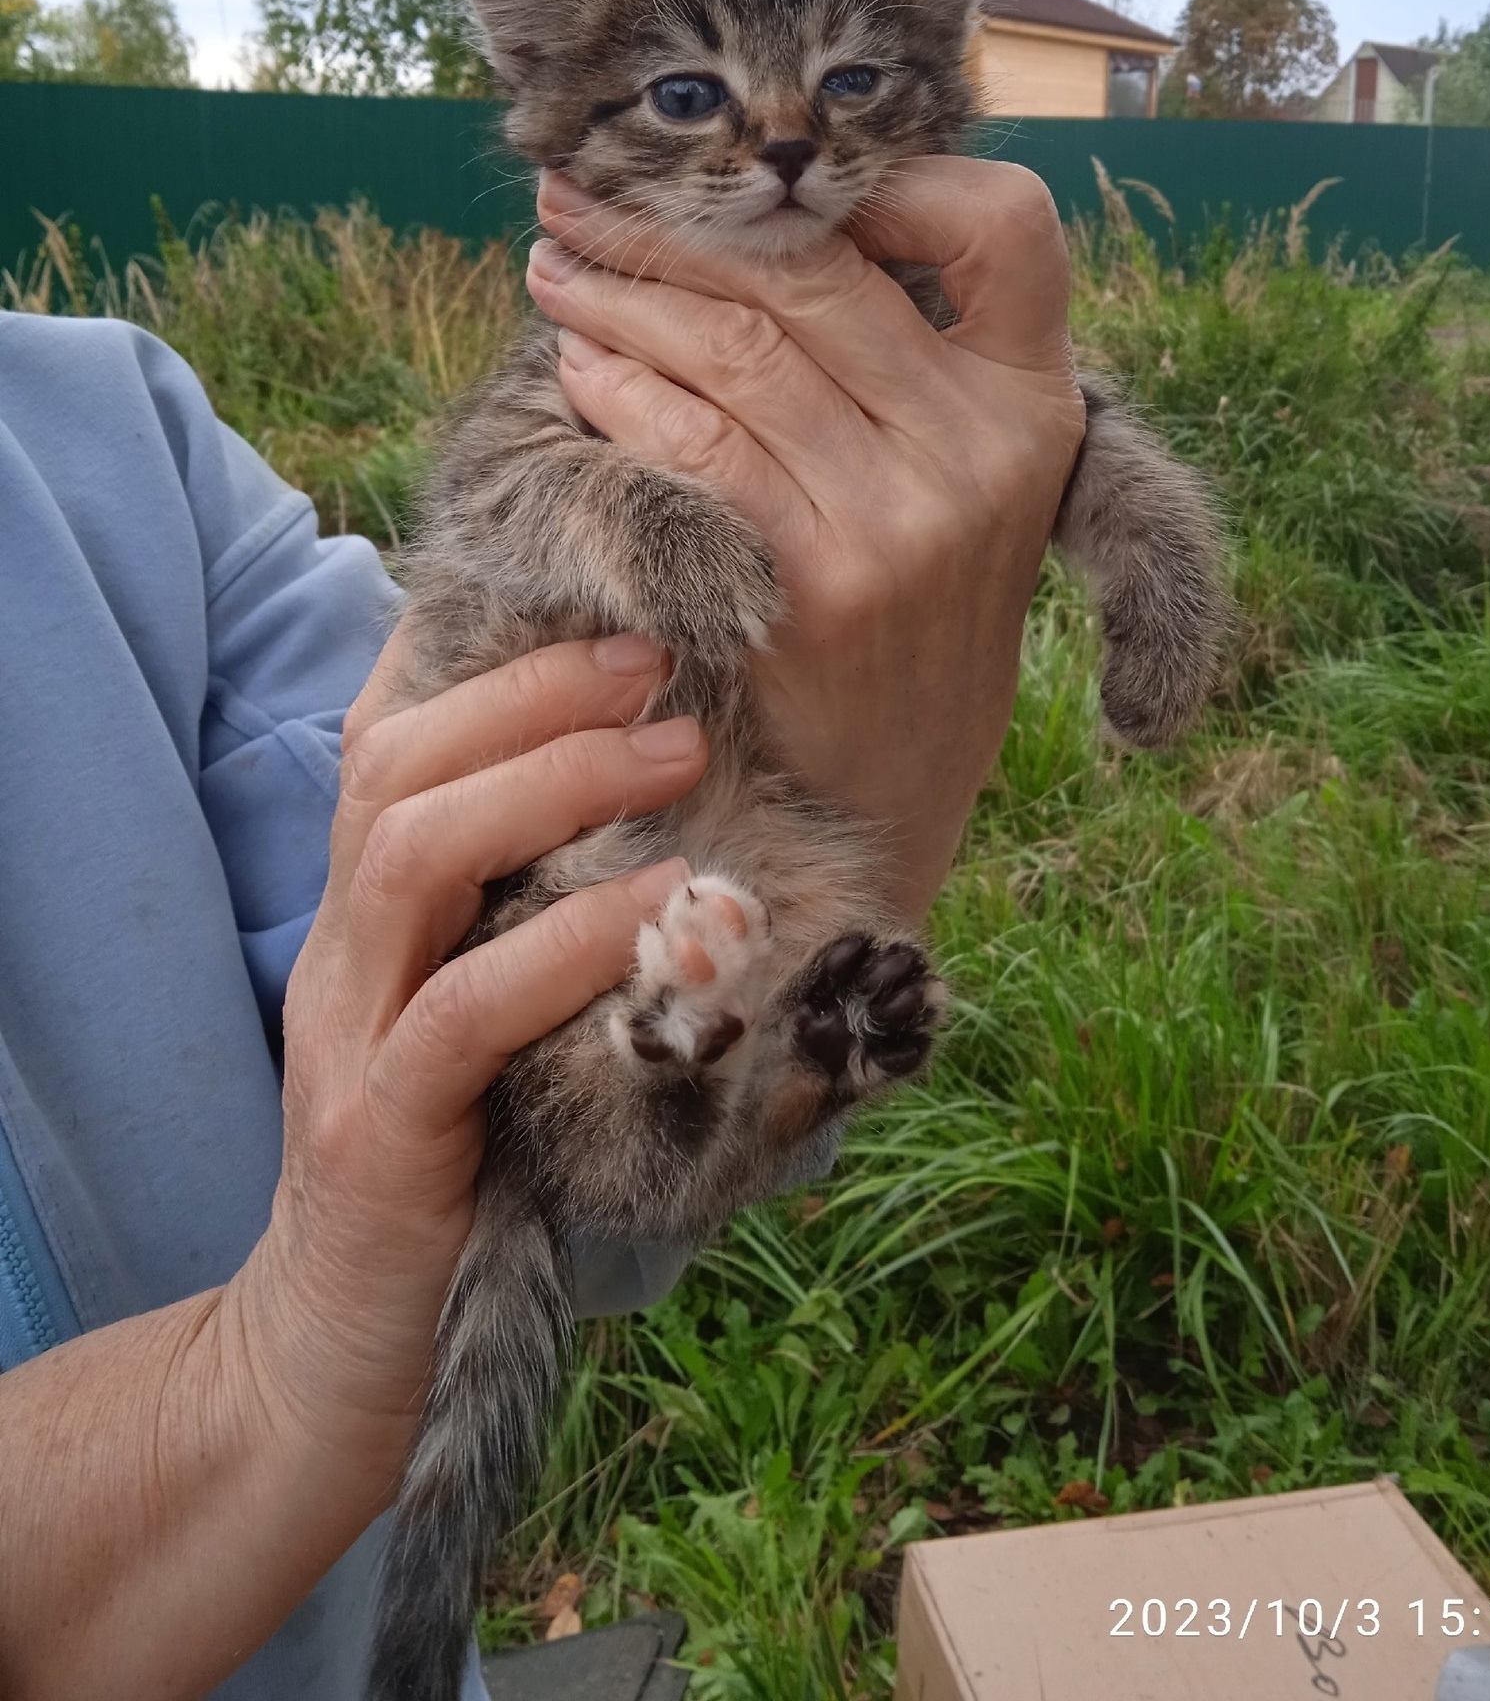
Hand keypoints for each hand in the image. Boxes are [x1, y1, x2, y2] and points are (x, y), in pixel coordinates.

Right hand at [235, 629, 702, 1477]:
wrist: (344, 1349)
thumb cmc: (459, 1157)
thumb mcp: (497, 1004)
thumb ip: (544, 906)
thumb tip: (676, 805)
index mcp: (372, 906)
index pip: (391, 730)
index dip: (489, 650)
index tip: (614, 609)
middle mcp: (343, 944)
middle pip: (397, 757)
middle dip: (535, 689)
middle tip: (664, 664)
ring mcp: (348, 1029)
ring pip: (413, 849)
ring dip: (554, 782)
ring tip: (678, 756)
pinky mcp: (380, 1126)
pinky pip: (464, 1006)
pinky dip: (567, 940)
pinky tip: (661, 905)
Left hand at [526, 157, 1085, 919]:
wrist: (891, 794)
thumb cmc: (910, 615)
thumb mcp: (971, 488)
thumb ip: (915, 369)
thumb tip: (782, 218)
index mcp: (1036, 402)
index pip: (1006, 224)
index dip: (894, 178)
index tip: (778, 183)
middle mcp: (986, 447)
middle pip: (818, 275)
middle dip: (681, 226)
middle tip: (581, 198)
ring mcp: (906, 518)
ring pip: (741, 350)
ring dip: (623, 297)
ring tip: (556, 273)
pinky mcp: (821, 584)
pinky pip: (696, 448)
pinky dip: (621, 394)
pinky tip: (577, 374)